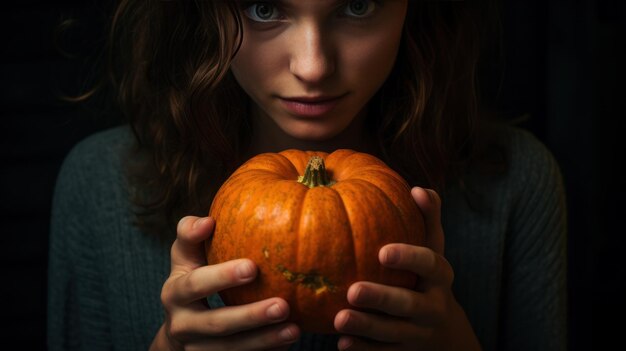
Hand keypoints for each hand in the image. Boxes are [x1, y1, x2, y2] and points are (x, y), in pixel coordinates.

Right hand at [150, 216, 299, 350]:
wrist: (182, 327)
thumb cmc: (192, 276)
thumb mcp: (185, 255)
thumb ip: (190, 233)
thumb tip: (208, 221)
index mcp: (175, 293)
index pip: (196, 284)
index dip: (222, 276)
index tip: (253, 267)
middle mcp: (182, 324)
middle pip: (217, 324)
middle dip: (250, 316)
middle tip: (283, 305)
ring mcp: (196, 349)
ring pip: (230, 350)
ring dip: (264, 340)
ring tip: (294, 329)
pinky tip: (288, 340)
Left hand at [334, 187, 480, 349]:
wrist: (444, 331)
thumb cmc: (428, 275)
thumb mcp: (433, 247)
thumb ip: (428, 218)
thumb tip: (418, 188)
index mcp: (441, 276)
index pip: (430, 264)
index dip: (409, 257)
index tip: (382, 251)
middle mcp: (434, 305)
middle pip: (409, 304)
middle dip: (382, 298)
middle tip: (353, 290)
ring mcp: (419, 333)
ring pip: (393, 333)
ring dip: (366, 326)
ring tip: (339, 319)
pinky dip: (364, 349)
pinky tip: (342, 343)